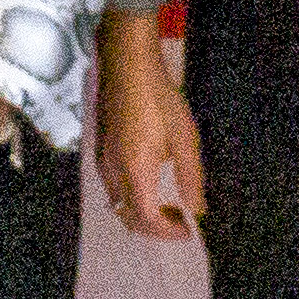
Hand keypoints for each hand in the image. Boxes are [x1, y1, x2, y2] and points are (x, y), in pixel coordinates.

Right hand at [94, 19, 205, 238]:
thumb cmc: (160, 100)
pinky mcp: (100, 149)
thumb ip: (191, 178)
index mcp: (135, 172)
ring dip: (141, 212)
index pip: (147, 219)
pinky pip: (113, 187)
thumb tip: (197, 209)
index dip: (167, 232)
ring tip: (168, 203)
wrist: (128, 66)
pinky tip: (150, 182)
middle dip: (154, 226)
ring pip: (117, 203)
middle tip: (180, 220)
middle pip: (128, 216)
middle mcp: (113, 172)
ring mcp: (103, 161)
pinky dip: (131, 196)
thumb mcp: (184, 139)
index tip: (188, 231)